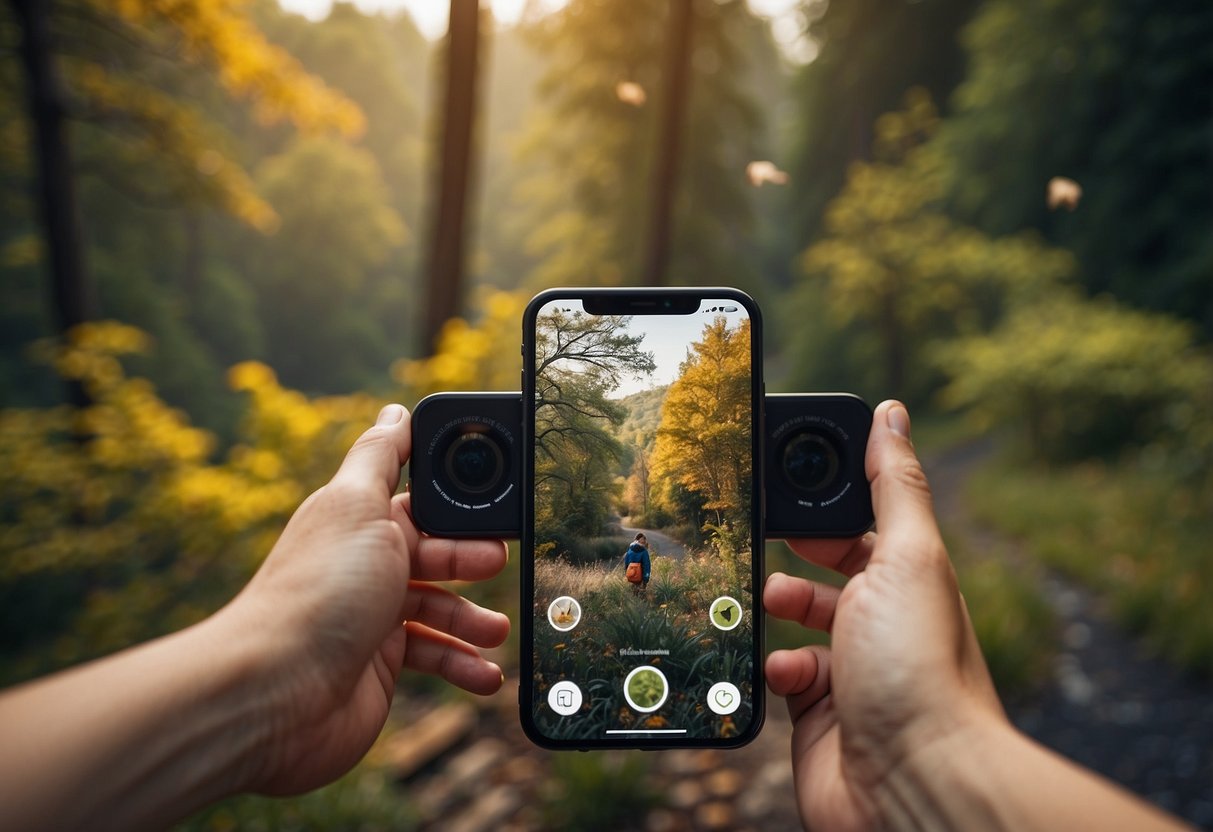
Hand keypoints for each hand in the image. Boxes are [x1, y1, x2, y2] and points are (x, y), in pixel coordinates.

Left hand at [219, 403, 509, 795]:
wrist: (279, 692)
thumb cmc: (319, 593)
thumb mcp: (356, 505)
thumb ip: (381, 455)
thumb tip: (395, 410)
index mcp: (360, 523)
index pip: (421, 506)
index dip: (457, 509)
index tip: (493, 511)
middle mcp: (366, 567)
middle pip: (437, 556)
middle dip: (473, 562)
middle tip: (497, 564)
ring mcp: (372, 618)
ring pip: (439, 610)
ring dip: (472, 620)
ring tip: (494, 632)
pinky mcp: (379, 666)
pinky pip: (433, 657)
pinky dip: (461, 664)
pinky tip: (483, 674)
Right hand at [764, 400, 1004, 829]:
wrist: (911, 783)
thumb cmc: (920, 669)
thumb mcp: (909, 556)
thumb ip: (893, 484)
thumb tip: (891, 413)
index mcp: (908, 582)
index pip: (863, 528)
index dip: (828, 505)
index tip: (790, 481)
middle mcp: (882, 625)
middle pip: (826, 573)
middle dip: (793, 556)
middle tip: (766, 541)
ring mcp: (849, 672)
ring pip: (797, 624)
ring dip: (777, 609)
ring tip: (770, 603)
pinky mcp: (817, 717)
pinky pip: (781, 676)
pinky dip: (775, 668)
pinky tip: (785, 671)